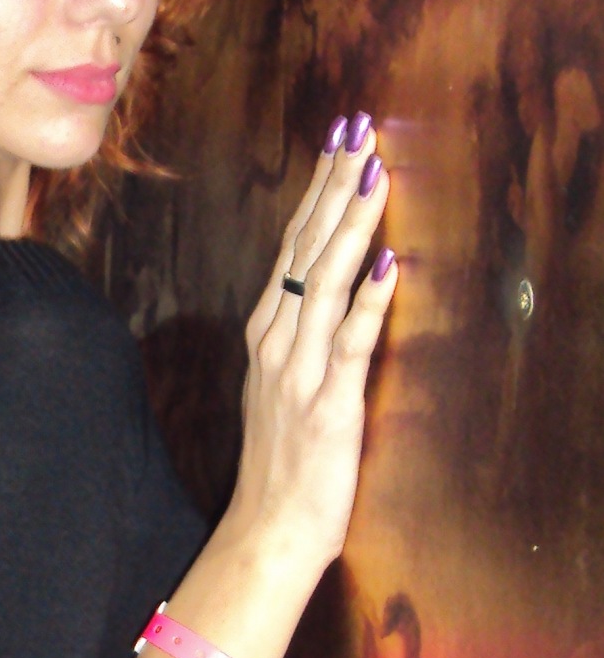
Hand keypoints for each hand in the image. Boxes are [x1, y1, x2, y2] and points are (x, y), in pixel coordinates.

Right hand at [228, 111, 396, 584]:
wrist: (270, 529)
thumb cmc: (284, 459)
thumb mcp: (283, 382)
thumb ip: (304, 330)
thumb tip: (340, 282)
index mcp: (267, 330)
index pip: (294, 244)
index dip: (317, 189)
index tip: (339, 139)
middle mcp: (277, 340)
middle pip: (307, 247)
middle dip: (334, 184)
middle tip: (358, 128)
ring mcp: (299, 370)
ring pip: (326, 280)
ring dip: (352, 222)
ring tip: (374, 172)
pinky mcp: (328, 404)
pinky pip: (350, 342)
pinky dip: (370, 299)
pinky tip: (391, 262)